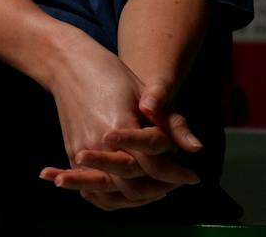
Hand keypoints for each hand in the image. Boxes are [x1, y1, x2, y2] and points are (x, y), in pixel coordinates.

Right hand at [37, 47, 199, 209]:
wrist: (69, 66)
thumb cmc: (111, 75)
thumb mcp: (145, 92)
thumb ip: (171, 123)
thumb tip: (196, 148)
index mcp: (120, 128)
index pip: (154, 166)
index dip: (176, 173)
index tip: (193, 176)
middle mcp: (99, 146)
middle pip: (132, 187)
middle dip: (158, 189)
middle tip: (176, 184)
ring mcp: (81, 153)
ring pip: (111, 195)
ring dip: (136, 199)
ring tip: (156, 191)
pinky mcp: (71, 154)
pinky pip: (91, 190)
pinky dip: (111, 198)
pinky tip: (128, 195)